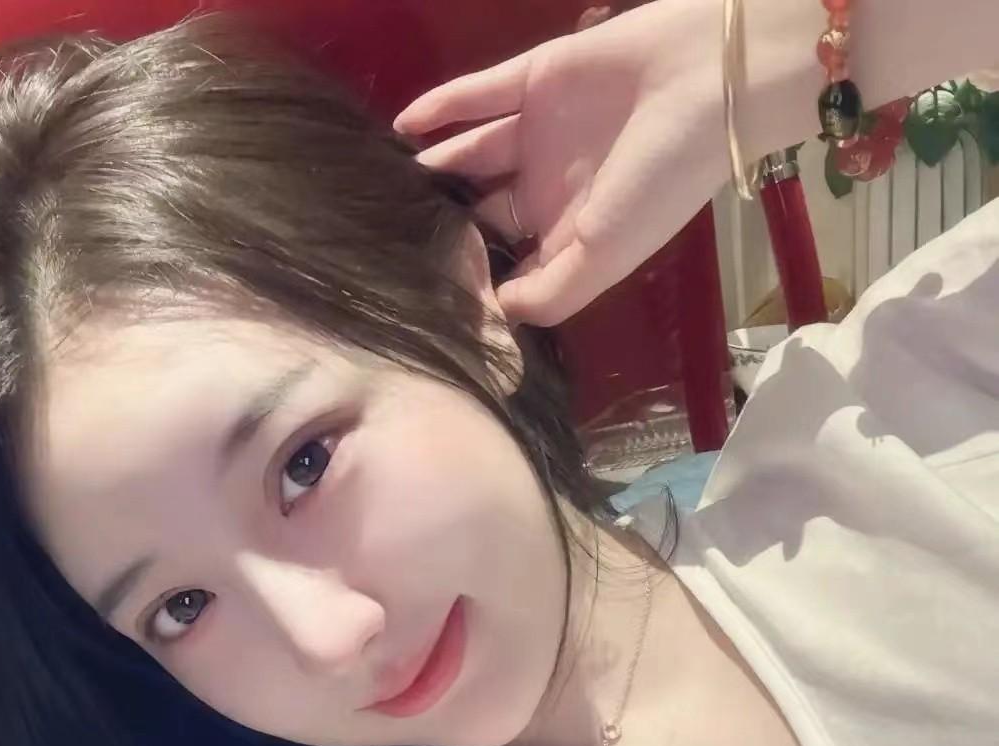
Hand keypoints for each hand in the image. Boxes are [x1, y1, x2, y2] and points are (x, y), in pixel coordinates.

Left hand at [393, 0, 731, 327]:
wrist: (706, 82)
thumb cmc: (658, 182)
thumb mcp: (605, 258)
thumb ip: (550, 295)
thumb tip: (494, 316)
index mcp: (571, 236)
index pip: (509, 263)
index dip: (474, 276)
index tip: (427, 292)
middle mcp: (551, 189)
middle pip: (483, 211)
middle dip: (445, 223)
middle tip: (392, 237)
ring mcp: (540, 133)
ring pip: (472, 152)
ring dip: (436, 166)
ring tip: (389, 184)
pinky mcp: (534, 80)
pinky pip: (477, 95)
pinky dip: (440, 107)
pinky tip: (404, 126)